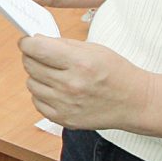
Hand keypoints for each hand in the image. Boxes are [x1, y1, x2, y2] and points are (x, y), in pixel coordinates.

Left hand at [17, 37, 151, 131]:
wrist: (135, 102)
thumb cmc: (116, 72)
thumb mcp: (93, 49)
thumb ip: (62, 44)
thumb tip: (35, 41)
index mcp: (79, 63)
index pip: (36, 48)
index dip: (27, 42)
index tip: (27, 41)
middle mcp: (70, 85)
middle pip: (30, 65)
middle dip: (32, 57)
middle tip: (42, 55)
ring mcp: (66, 105)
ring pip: (31, 84)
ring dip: (37, 76)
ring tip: (54, 74)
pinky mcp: (64, 119)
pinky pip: (37, 102)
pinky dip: (42, 94)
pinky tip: (57, 89)